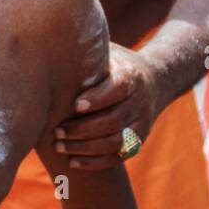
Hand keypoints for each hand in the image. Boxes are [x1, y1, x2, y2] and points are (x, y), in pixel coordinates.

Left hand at [53, 45, 160, 169]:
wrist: (155, 79)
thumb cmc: (115, 63)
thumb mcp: (107, 51)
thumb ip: (88, 53)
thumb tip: (52, 45)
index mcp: (131, 76)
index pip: (118, 88)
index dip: (98, 98)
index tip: (76, 105)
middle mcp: (139, 101)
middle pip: (114, 120)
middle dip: (83, 129)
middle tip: (56, 131)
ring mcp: (141, 124)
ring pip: (116, 142)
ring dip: (86, 148)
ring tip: (59, 146)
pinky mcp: (138, 141)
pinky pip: (118, 157)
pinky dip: (95, 162)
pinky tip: (72, 162)